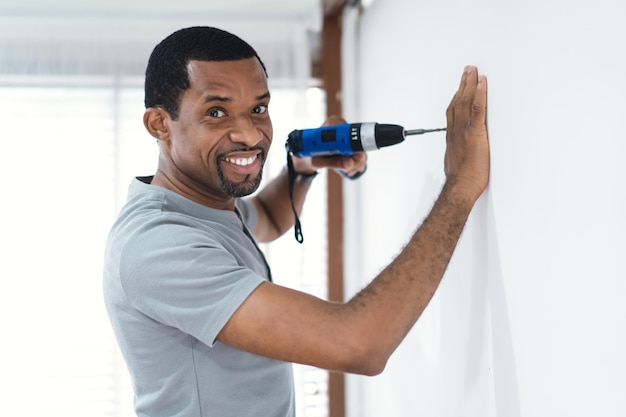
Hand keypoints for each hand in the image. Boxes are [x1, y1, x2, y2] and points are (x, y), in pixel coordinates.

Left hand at [290, 115, 367, 177]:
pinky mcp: (350, 144)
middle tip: (348, 170)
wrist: (306, 158)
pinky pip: (359, 155)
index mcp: (332, 123)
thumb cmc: (309, 156)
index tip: (351, 160)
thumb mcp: (319, 161)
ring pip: (361, 151)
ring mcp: (347, 136)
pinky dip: (356, 165)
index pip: (349, 133)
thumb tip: (349, 163)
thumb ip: (333, 162)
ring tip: (346, 171)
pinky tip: (349, 170)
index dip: (353, 147)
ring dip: (356, 164)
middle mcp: (342, 127)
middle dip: (356, 160)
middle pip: (358, 143)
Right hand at [444, 65, 489, 199]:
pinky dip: (479, 94)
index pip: (453, 111)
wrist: (461, 186)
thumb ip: (459, 152)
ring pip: (465, 101)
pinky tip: (482, 83)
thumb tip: (463, 151)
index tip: (460, 87)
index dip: (457, 97)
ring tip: (474, 71)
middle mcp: (456, 130)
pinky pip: (477, 108)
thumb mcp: (456, 162)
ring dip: (470, 84)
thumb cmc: (460, 179)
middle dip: (462, 84)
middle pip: (457, 101)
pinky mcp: (475, 132)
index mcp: (452, 136)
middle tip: (467, 70)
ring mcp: (465, 130)